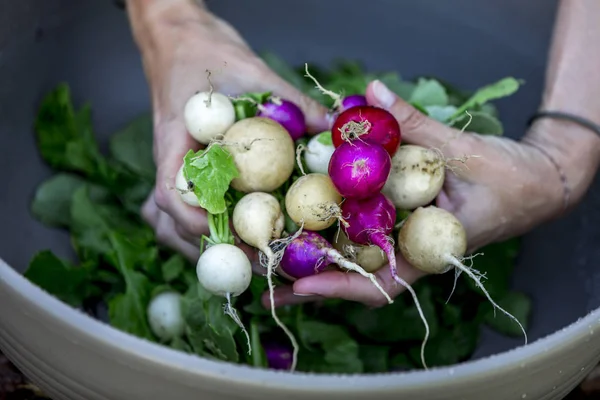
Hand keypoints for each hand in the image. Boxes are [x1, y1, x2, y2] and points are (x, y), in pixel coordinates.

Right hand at [128, 2, 328, 260]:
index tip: (233, 238)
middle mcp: (171, 164)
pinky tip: (239, 237)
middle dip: (212, 249)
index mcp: (175, 143)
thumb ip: (291, 101)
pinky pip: (187, 210)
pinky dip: (208, 229)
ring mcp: (175, 170)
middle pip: (171, 223)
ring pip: (172, 224)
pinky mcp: (188, 171)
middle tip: (258, 262)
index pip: (171, 194)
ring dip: (206, 246)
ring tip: (251, 259)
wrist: (181, 40)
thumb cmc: (206, 52)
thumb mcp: (251, 72)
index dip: (197, 223)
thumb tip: (336, 128)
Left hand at [265, 79, 564, 307]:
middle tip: (266, 290)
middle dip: (313, 287)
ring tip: (270, 264)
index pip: (382, 282)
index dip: (341, 286)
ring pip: (356, 261)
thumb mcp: (462, 148)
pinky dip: (334, 232)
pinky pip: (364, 234)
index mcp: (429, 249)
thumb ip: (414, 122)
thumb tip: (371, 90)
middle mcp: (411, 251)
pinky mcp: (400, 223)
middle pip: (356, 280)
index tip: (301, 285)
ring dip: (316, 264)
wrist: (535, 181)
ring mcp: (405, 239)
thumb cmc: (508, 175)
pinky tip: (304, 225)